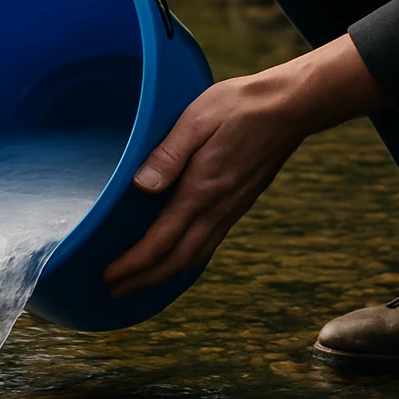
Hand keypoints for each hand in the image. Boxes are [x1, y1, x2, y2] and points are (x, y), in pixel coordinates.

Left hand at [103, 35, 388, 297]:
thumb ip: (168, 155)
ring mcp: (230, 210)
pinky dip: (187, 261)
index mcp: (200, 191)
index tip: (108, 277)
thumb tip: (141, 186)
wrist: (290, 108)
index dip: (133, 265)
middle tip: (114, 291)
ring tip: (139, 282)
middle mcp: (216, 209)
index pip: (160, 242)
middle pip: (175, 260)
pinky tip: (177, 258)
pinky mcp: (238, 204)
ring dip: (164, 275)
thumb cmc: (239, 107)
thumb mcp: (196, 120)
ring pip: (194, 257)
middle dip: (143, 280)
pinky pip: (209, 244)